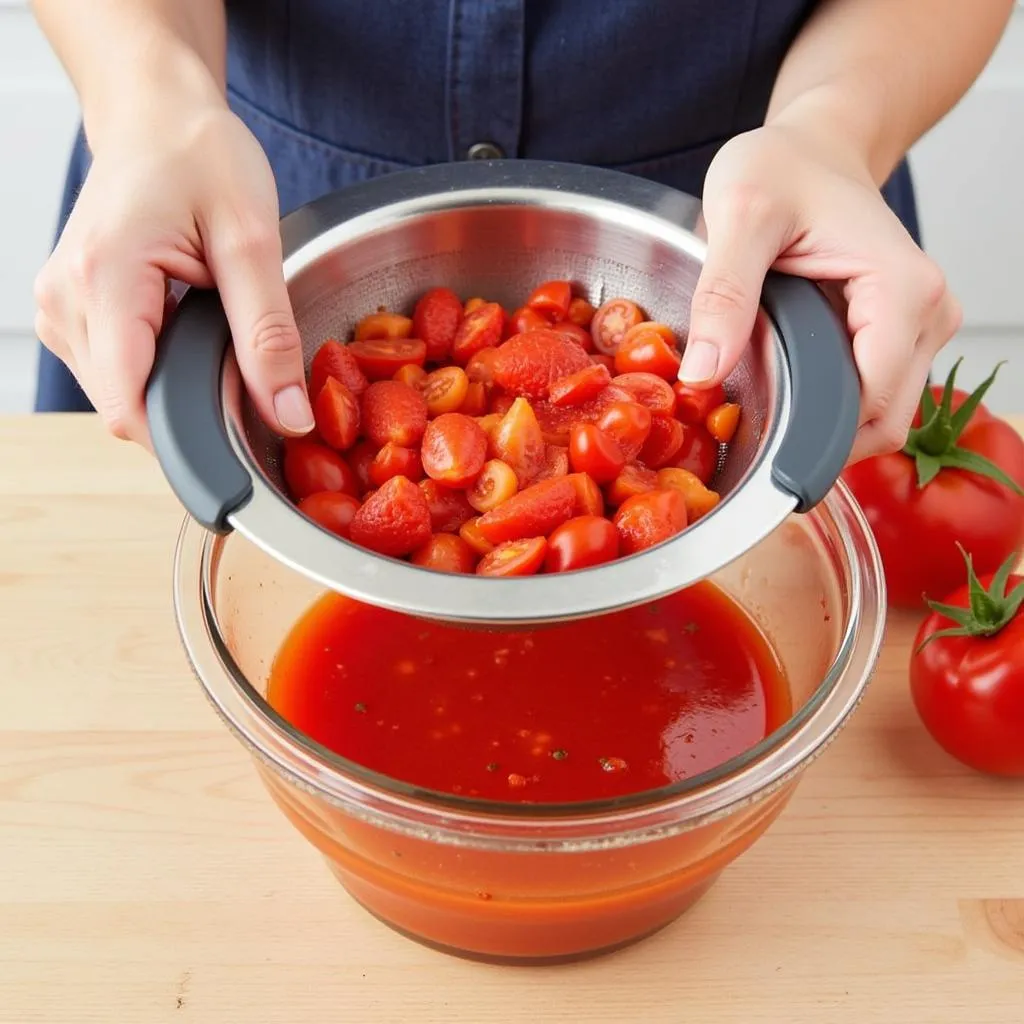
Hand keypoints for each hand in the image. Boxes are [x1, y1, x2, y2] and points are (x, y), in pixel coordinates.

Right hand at [34, 100, 312, 448]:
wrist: (157, 114)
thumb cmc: (200, 155)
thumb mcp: (253, 241)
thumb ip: (268, 337)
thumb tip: (287, 416)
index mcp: (102, 280)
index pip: (129, 410)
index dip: (189, 437)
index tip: (242, 433)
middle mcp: (64, 301)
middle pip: (128, 408)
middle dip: (190, 408)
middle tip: (241, 363)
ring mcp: (59, 309)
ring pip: (121, 396)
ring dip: (174, 386)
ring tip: (209, 330)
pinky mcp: (69, 312)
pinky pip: (116, 371)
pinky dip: (157, 366)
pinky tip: (185, 329)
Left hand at [684, 121, 961, 462]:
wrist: (812, 148)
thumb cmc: (784, 167)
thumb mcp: (741, 216)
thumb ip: (724, 294)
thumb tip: (703, 374)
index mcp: (903, 289)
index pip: (873, 402)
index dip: (815, 438)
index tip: (758, 452)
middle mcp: (929, 314)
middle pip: (884, 421)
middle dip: (819, 441)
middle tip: (752, 437)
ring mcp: (922, 330)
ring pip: (881, 417)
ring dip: (826, 428)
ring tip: (767, 409)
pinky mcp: (901, 338)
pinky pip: (871, 398)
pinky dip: (831, 409)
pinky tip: (788, 393)